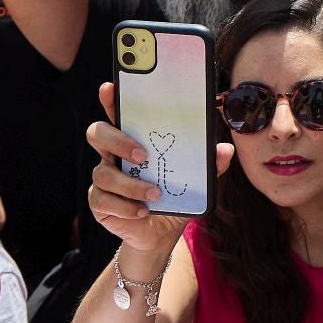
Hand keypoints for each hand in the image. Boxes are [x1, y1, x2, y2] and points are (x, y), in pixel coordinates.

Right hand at [84, 82, 225, 251]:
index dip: (110, 100)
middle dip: (116, 139)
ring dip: (131, 184)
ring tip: (155, 194)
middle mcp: (113, 156)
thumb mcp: (193, 182)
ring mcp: (104, 179)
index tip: (110, 87)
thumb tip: (225, 150)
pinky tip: (142, 211)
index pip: (118, 114)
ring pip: (103, 172)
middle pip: (98, 134)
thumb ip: (208, 165)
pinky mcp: (100, 203)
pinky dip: (126, 207)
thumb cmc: (172, 198)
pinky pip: (103, 200)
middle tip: (142, 153)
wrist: (160, 234)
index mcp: (132, 141)